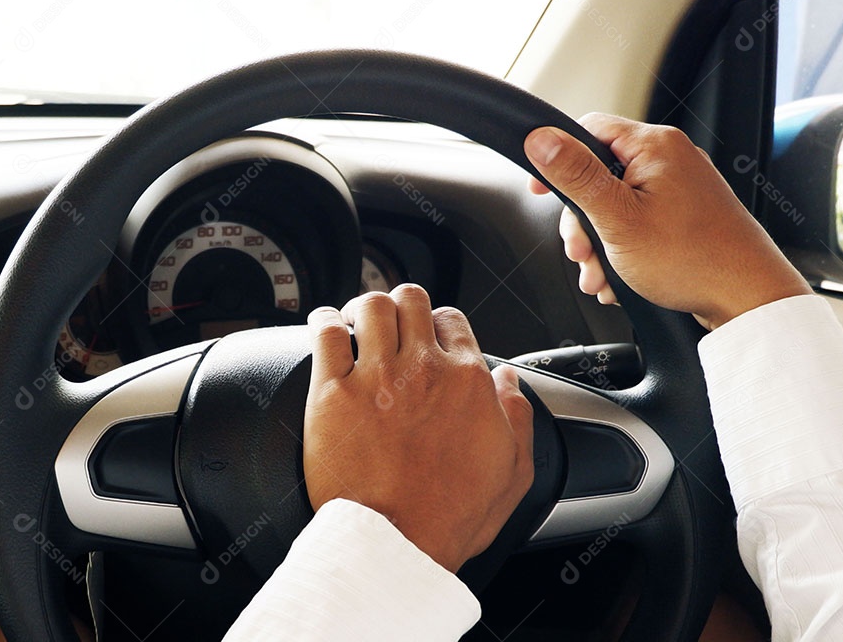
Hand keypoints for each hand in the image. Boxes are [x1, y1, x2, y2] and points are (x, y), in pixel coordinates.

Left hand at [302, 284, 533, 572]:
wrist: (398, 543)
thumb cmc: (451, 516)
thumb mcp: (513, 471)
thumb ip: (519, 418)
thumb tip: (510, 383)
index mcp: (467, 380)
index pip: (452, 320)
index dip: (439, 323)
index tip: (428, 338)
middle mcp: (423, 368)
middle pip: (410, 299)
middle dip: (400, 305)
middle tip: (391, 322)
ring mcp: (376, 376)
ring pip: (370, 305)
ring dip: (363, 308)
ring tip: (355, 322)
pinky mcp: (333, 393)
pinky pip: (326, 332)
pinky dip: (324, 322)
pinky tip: (325, 328)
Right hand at [525, 113, 809, 328]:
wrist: (747, 298)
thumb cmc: (694, 260)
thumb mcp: (617, 218)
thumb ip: (576, 176)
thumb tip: (540, 139)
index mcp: (654, 145)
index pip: (587, 129)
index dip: (557, 158)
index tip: (542, 189)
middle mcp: (671, 158)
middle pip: (599, 174)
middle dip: (582, 221)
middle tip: (581, 251)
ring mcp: (681, 186)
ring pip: (617, 205)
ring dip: (600, 243)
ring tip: (602, 276)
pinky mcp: (687, 214)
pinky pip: (639, 222)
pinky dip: (624, 250)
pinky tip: (621, 279)